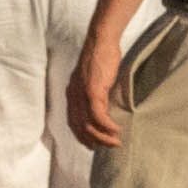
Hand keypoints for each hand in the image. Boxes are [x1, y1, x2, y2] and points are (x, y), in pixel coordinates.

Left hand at [67, 29, 126, 150]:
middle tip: (109, 146)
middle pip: (79, 126)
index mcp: (71, 93)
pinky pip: (98, 115)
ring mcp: (81, 93)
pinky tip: (116, 130)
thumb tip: (105, 109)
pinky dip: (107, 126)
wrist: (101, 41)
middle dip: (94, 140)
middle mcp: (72, 95)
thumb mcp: (95, 80)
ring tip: (115, 142)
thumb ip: (95, 94)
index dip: (82, 136)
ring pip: (88, 124)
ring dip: (103, 137)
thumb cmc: (101, 59)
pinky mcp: (92, 90)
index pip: (72, 121)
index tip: (93, 145)